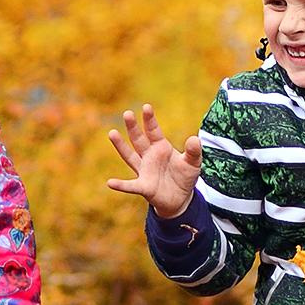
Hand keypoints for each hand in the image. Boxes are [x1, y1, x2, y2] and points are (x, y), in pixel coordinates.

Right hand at [106, 104, 203, 218]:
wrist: (180, 198)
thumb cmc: (184, 176)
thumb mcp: (193, 163)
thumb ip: (193, 151)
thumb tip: (194, 139)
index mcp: (160, 147)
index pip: (153, 131)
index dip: (150, 120)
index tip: (146, 107)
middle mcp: (149, 156)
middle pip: (139, 139)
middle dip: (133, 127)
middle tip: (127, 113)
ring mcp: (144, 170)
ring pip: (130, 156)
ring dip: (121, 145)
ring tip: (112, 133)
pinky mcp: (143, 187)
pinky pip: (130, 186)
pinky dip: (121, 185)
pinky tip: (110, 183)